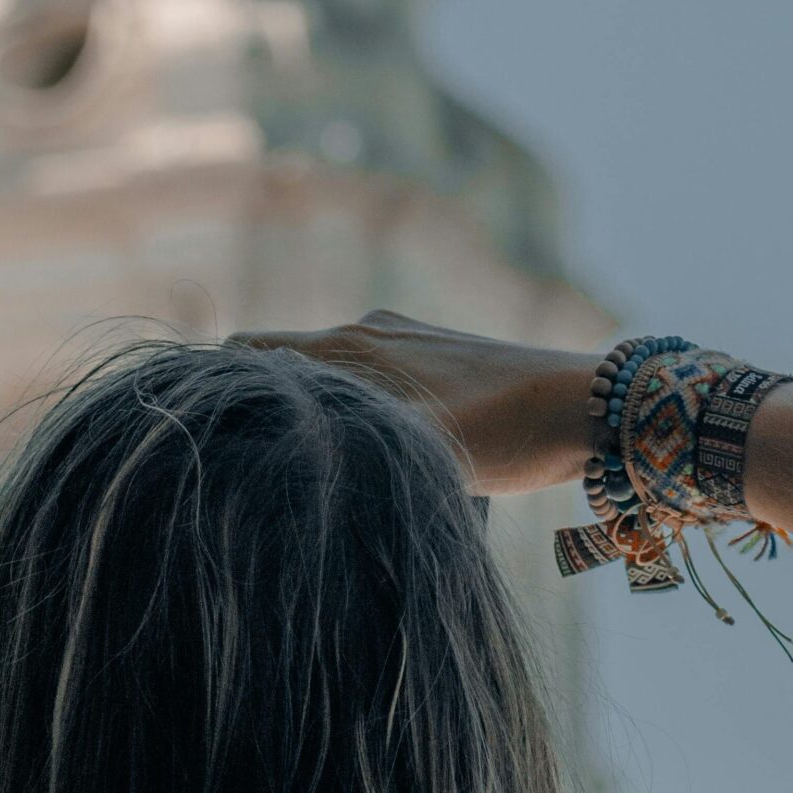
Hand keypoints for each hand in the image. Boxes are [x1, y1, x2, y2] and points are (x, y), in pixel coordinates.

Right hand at [227, 311, 596, 494]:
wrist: (588, 406)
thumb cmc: (504, 427)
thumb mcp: (415, 442)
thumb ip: (346, 439)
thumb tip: (275, 457)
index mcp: (350, 347)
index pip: (249, 353)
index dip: (221, 387)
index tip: (205, 431)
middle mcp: (370, 334)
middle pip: (286, 362)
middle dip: (263, 402)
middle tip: (245, 458)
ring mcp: (408, 344)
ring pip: (332, 374)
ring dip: (314, 409)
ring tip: (304, 458)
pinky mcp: (442, 363)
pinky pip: (375, 383)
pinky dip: (357, 410)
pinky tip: (374, 447)